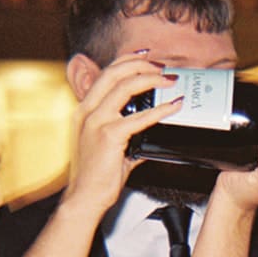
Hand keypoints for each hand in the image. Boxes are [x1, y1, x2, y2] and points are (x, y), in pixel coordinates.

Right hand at [63, 53, 179, 217]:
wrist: (84, 199)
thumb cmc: (95, 178)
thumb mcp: (110, 150)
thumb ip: (128, 138)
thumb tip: (149, 135)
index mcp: (85, 111)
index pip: (105, 74)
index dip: (127, 61)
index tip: (146, 58)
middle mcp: (87, 111)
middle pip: (114, 72)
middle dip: (141, 64)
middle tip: (162, 66)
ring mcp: (96, 122)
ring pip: (125, 86)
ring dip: (151, 78)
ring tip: (169, 80)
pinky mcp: (109, 136)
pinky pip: (139, 117)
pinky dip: (160, 110)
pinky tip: (173, 107)